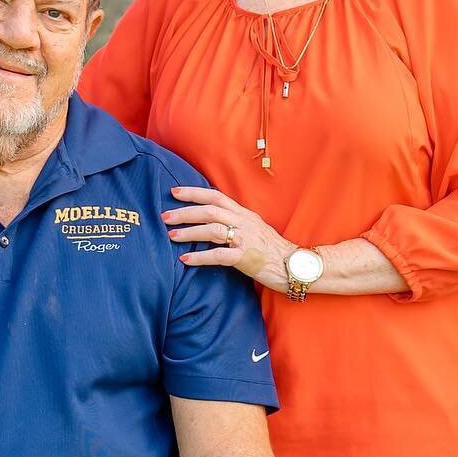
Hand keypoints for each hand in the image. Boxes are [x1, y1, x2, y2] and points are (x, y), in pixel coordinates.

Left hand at [161, 186, 294, 292]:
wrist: (293, 265)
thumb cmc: (271, 248)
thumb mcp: (253, 227)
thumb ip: (235, 220)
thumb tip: (211, 218)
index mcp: (243, 213)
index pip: (215, 196)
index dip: (194, 192)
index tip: (174, 192)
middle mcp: (243, 222)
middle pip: (209, 210)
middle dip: (184, 212)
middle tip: (164, 216)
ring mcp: (244, 239)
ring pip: (212, 229)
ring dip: (189, 232)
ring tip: (171, 235)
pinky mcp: (245, 258)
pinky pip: (218, 256)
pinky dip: (200, 257)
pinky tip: (185, 260)